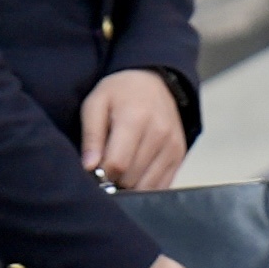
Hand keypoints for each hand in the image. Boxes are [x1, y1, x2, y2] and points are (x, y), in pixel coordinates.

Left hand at [79, 69, 189, 190]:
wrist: (153, 81)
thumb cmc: (120, 93)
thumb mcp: (96, 104)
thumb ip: (91, 136)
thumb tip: (89, 167)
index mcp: (135, 119)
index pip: (118, 164)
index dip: (102, 173)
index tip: (95, 168)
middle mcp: (159, 134)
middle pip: (132, 178)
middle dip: (114, 179)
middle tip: (107, 167)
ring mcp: (172, 146)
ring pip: (147, 186)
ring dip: (130, 185)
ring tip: (121, 169)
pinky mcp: (179, 156)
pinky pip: (162, 186)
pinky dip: (145, 186)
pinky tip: (135, 172)